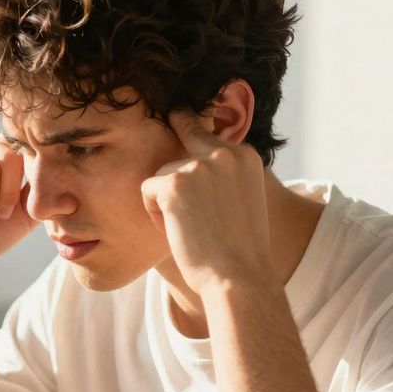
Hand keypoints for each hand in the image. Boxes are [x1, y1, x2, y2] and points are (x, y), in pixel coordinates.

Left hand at [140, 111, 273, 294]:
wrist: (239, 277)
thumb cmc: (238, 250)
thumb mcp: (240, 199)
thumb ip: (222, 177)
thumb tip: (190, 166)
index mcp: (244, 156)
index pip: (206, 131)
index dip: (188, 125)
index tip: (176, 113)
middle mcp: (224, 154)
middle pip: (183, 136)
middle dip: (174, 139)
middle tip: (168, 135)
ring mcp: (199, 167)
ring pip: (162, 173)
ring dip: (165, 201)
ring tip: (186, 229)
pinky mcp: (174, 184)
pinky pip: (147, 189)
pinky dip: (153, 212)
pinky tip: (173, 231)